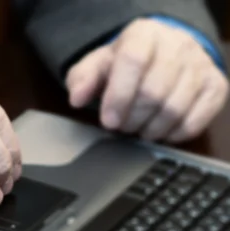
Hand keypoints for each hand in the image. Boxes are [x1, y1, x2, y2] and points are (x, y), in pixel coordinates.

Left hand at [66, 19, 228, 142]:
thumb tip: (76, 98)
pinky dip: (174, 134)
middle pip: (154, 91)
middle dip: (132, 118)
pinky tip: (159, 132)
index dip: (118, 96)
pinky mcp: (215, 87)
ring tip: (137, 129)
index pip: (133, 61)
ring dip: (150, 129)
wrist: (163, 53)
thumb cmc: (126, 63)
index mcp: (144, 34)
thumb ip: (83, 79)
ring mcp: (201, 66)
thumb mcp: (98, 65)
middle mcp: (177, 45)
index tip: (107, 120)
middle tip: (120, 126)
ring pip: (175, 109)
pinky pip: (196, 120)